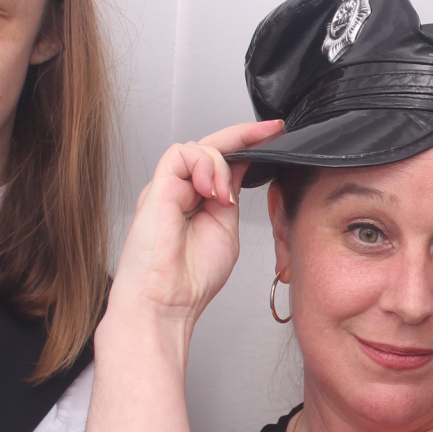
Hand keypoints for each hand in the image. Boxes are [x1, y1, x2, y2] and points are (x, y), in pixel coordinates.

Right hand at [104, 120, 286, 340]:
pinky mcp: (157, 187)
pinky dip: (202, 166)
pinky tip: (210, 191)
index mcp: (201, 200)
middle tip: (270, 130)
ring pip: (199, 148)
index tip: (275, 132)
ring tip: (224, 198)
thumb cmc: (192, 278)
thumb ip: (232, 197)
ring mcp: (169, 187)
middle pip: (213, 147)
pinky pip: (181, 154)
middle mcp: (183, 190)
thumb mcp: (228, 228)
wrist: (167, 301)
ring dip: (221, 166)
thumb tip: (243, 168)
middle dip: (244, 135)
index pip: (226, 161)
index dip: (249, 143)